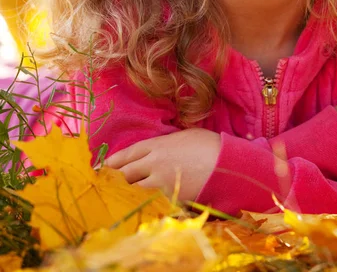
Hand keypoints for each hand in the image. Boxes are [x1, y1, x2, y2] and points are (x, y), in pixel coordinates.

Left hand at [105, 128, 220, 201]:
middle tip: (114, 183)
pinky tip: (145, 204)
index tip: (106, 166)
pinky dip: (147, 202)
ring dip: (132, 192)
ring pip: (135, 190)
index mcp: (157, 145)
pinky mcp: (169, 198)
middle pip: (126, 173)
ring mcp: (160, 182)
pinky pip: (151, 201)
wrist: (225, 164)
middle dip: (119, 178)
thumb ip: (166, 143)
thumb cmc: (209, 145)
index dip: (115, 161)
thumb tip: (157, 150)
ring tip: (128, 194)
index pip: (128, 153)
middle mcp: (153, 163)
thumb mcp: (184, 136)